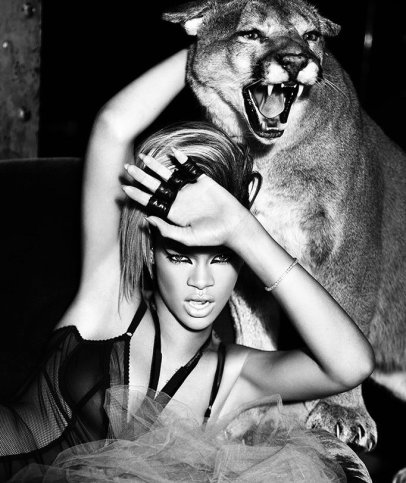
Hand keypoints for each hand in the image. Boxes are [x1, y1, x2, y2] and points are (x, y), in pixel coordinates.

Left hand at [122, 149, 249, 246]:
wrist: (234, 227)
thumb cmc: (212, 236)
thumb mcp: (187, 238)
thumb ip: (167, 230)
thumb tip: (147, 218)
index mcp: (173, 213)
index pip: (151, 202)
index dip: (138, 195)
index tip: (125, 188)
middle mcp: (179, 200)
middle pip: (156, 186)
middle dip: (141, 177)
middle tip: (127, 168)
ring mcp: (191, 190)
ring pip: (169, 175)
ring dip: (156, 166)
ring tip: (144, 157)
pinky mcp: (204, 182)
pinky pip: (191, 169)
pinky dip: (183, 160)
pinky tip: (174, 153)